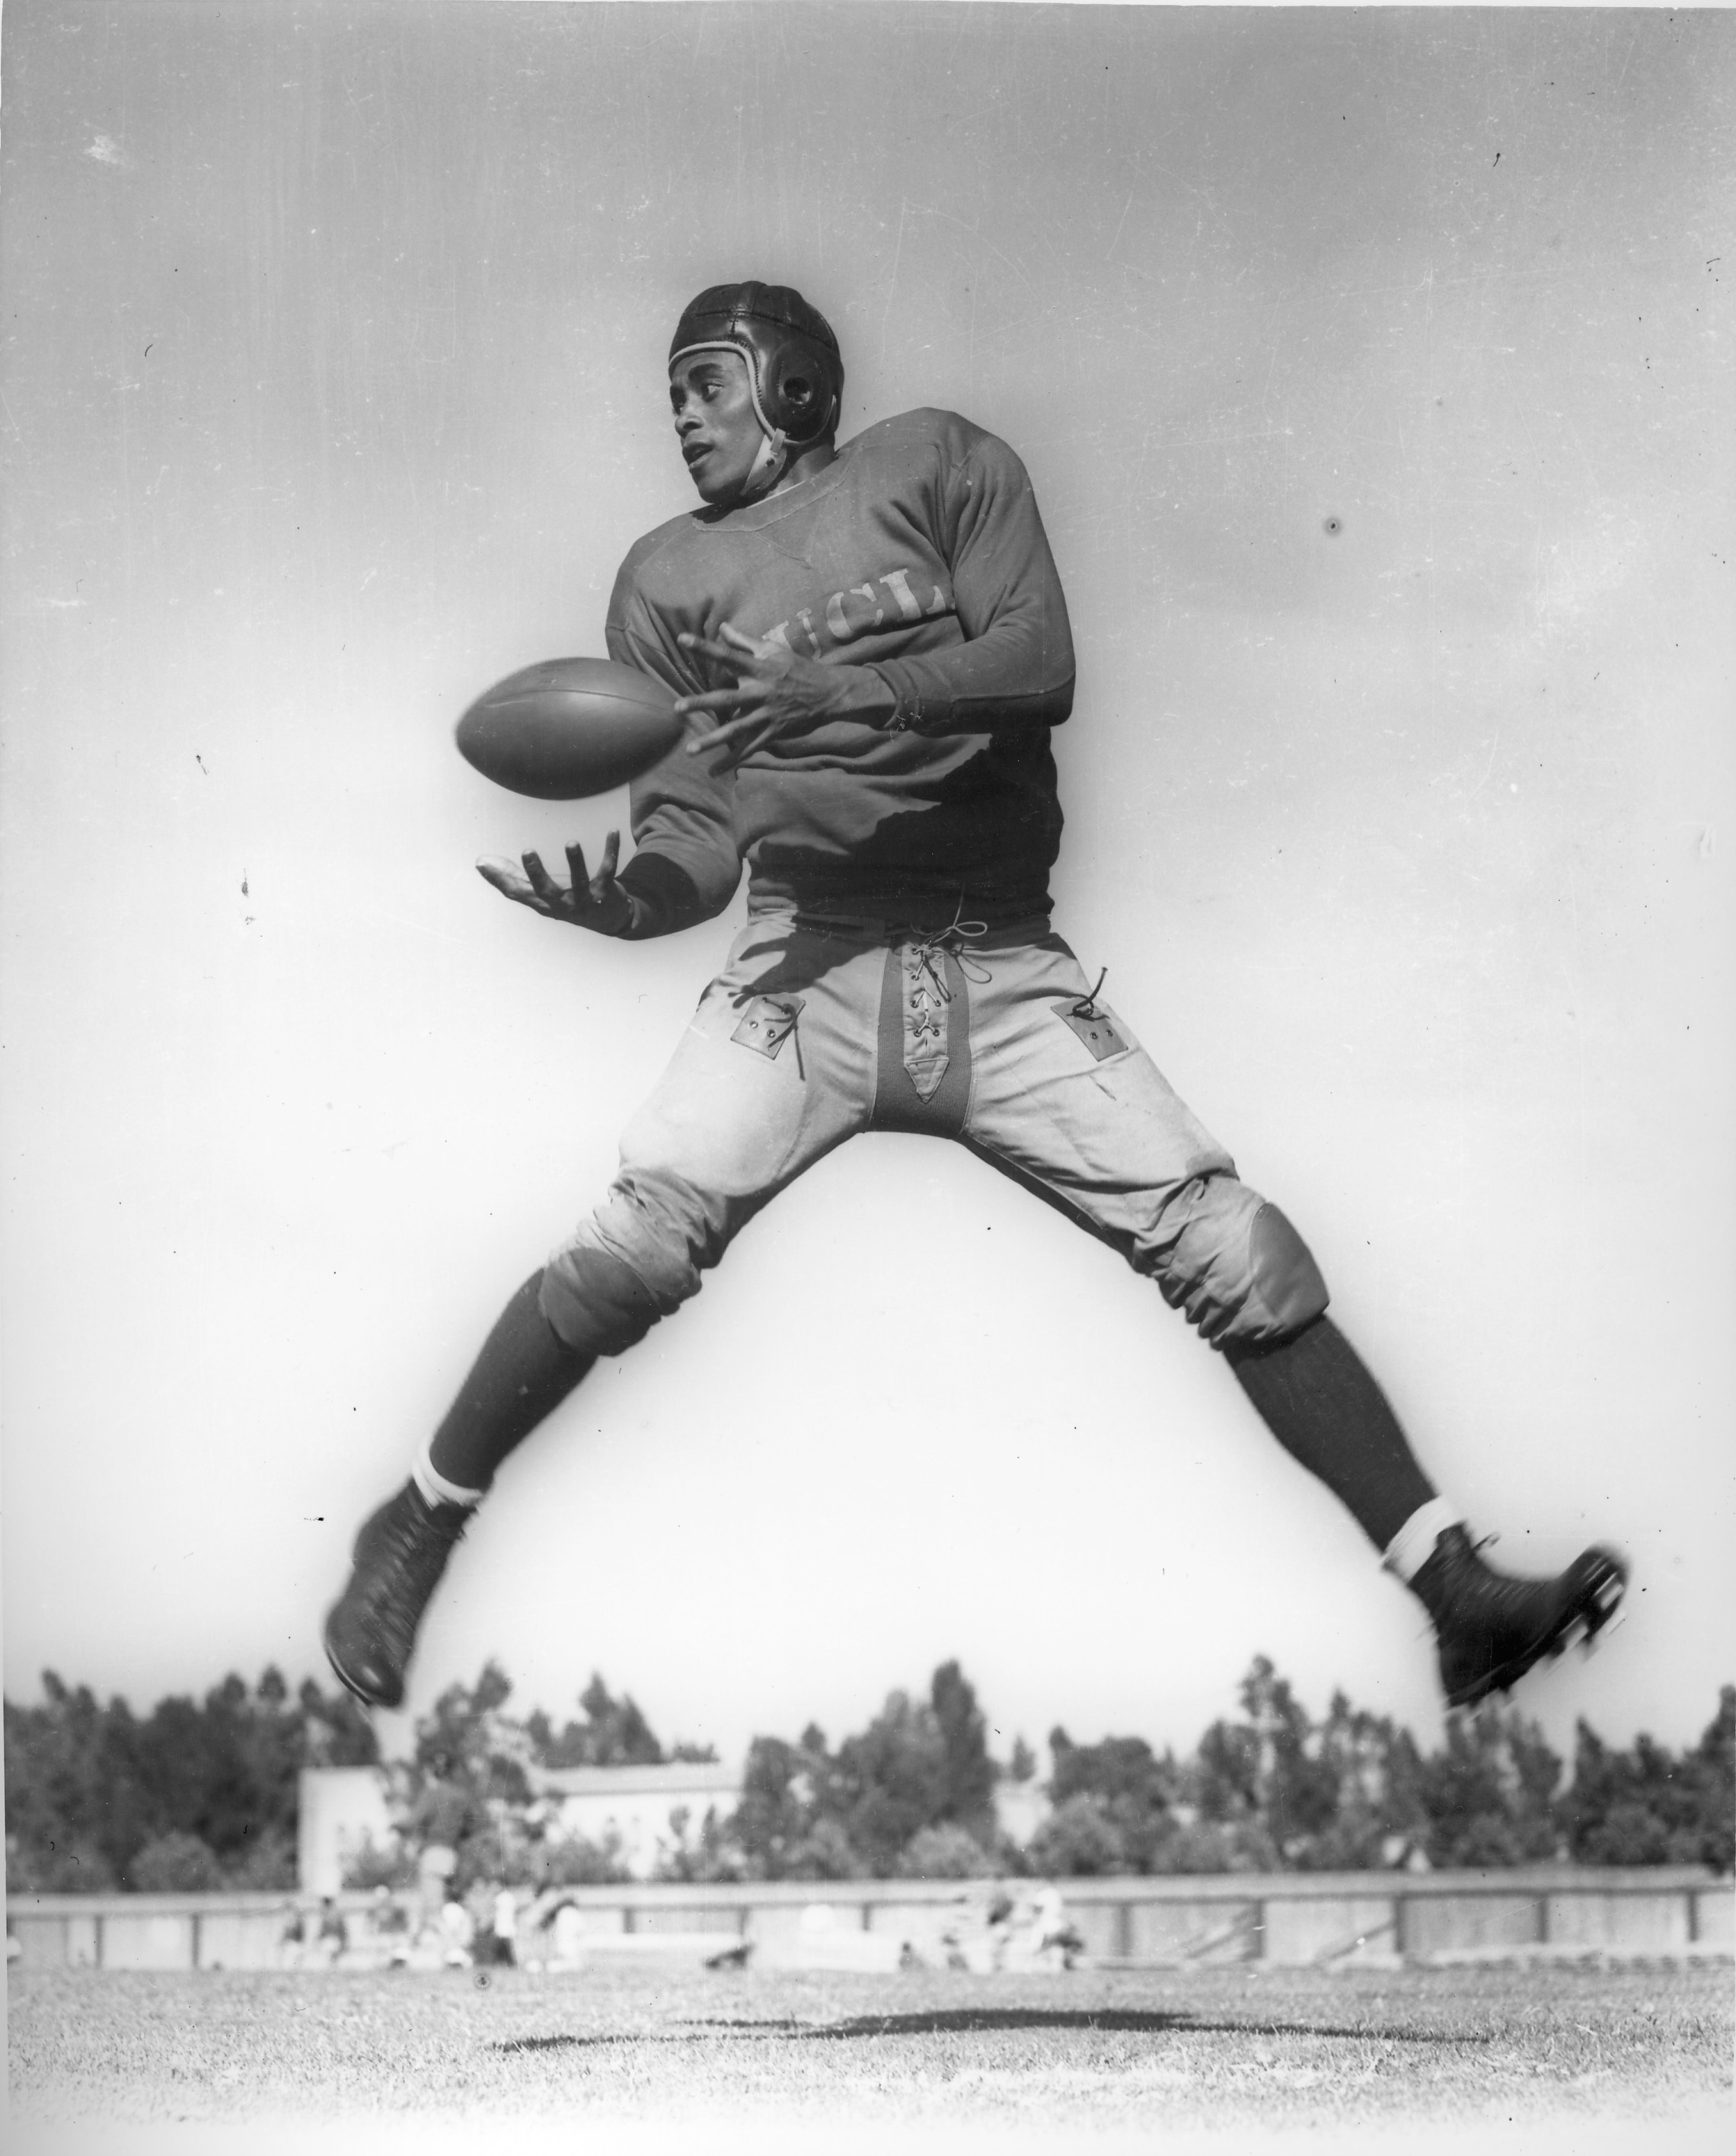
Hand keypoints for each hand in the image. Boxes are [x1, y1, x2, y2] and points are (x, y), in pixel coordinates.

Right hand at [475, 832, 633, 935]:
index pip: (517, 893)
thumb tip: (480, 861)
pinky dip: (611, 850)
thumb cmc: (565, 900)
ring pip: (580, 880)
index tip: (483, 861)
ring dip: (576, 862)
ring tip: (571, 842)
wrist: (607, 918)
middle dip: (536, 872)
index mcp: (542, 902)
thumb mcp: (538, 893)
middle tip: (527, 851)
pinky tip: (613, 831)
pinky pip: (609, 869)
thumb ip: (510, 877)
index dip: (500, 879)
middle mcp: (562, 903)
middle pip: (546, 890)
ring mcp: (585, 898)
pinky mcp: (606, 890)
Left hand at [675, 621, 889, 768]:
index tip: (682, 639)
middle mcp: (760, 691)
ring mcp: (766, 714)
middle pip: (726, 698)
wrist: (829, 692)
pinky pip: (749, 749)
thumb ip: (745, 641)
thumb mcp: (773, 650)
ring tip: (690, 750)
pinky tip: (713, 771)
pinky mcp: (773, 732)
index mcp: (758, 668)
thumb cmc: (798, 668)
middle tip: (678, 707)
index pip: (727, 655)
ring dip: (712, 741)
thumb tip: (722, 627)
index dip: (705, 647)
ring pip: (735, 730)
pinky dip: (731, 761)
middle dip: (702, 703)